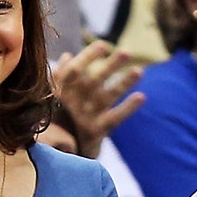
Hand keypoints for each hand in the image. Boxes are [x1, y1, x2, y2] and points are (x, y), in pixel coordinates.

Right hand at [54, 41, 144, 157]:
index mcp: (60, 92)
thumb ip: (61, 76)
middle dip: (109, 66)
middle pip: (93, 82)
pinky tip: (141, 97)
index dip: (87, 57)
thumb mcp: (54, 96)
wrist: (57, 152)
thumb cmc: (57, 116)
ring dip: (123, 84)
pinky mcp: (96, 132)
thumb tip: (67, 56)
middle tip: (127, 52)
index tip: (103, 45)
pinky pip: (114, 119)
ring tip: (139, 71)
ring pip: (106, 98)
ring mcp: (85, 118)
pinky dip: (127, 108)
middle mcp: (73, 104)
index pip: (73, 71)